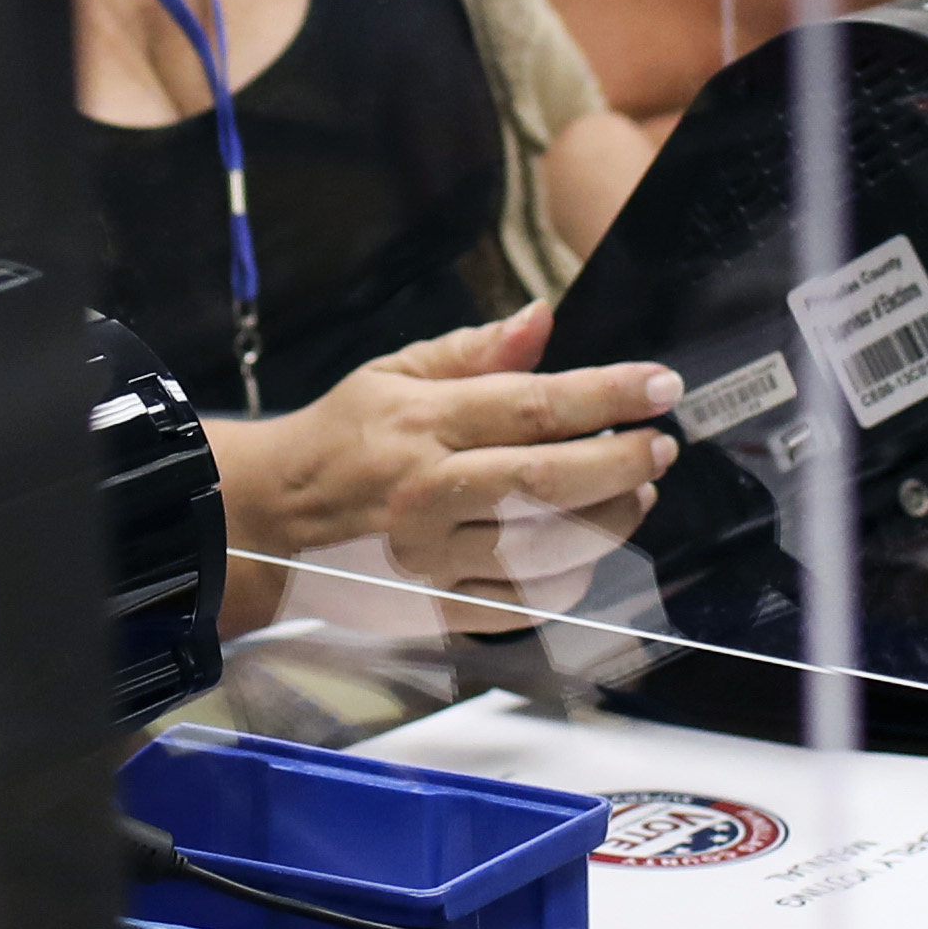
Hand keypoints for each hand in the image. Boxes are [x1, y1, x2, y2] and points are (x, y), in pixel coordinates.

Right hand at [218, 306, 677, 607]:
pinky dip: (568, 582)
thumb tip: (542, 318)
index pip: (534, 405)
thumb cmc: (339, 441)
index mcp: (423, 423)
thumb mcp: (392, 374)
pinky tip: (588, 553)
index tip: (660, 386)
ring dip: (609, 522)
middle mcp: (430, 493)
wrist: (265, 520)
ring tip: (638, 494)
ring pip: (545, 549)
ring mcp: (432, 559)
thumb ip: (473, 351)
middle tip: (662, 446)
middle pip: (548, 481)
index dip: (609, 394)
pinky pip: (521, 605)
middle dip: (623, 462)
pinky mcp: (433, 610)